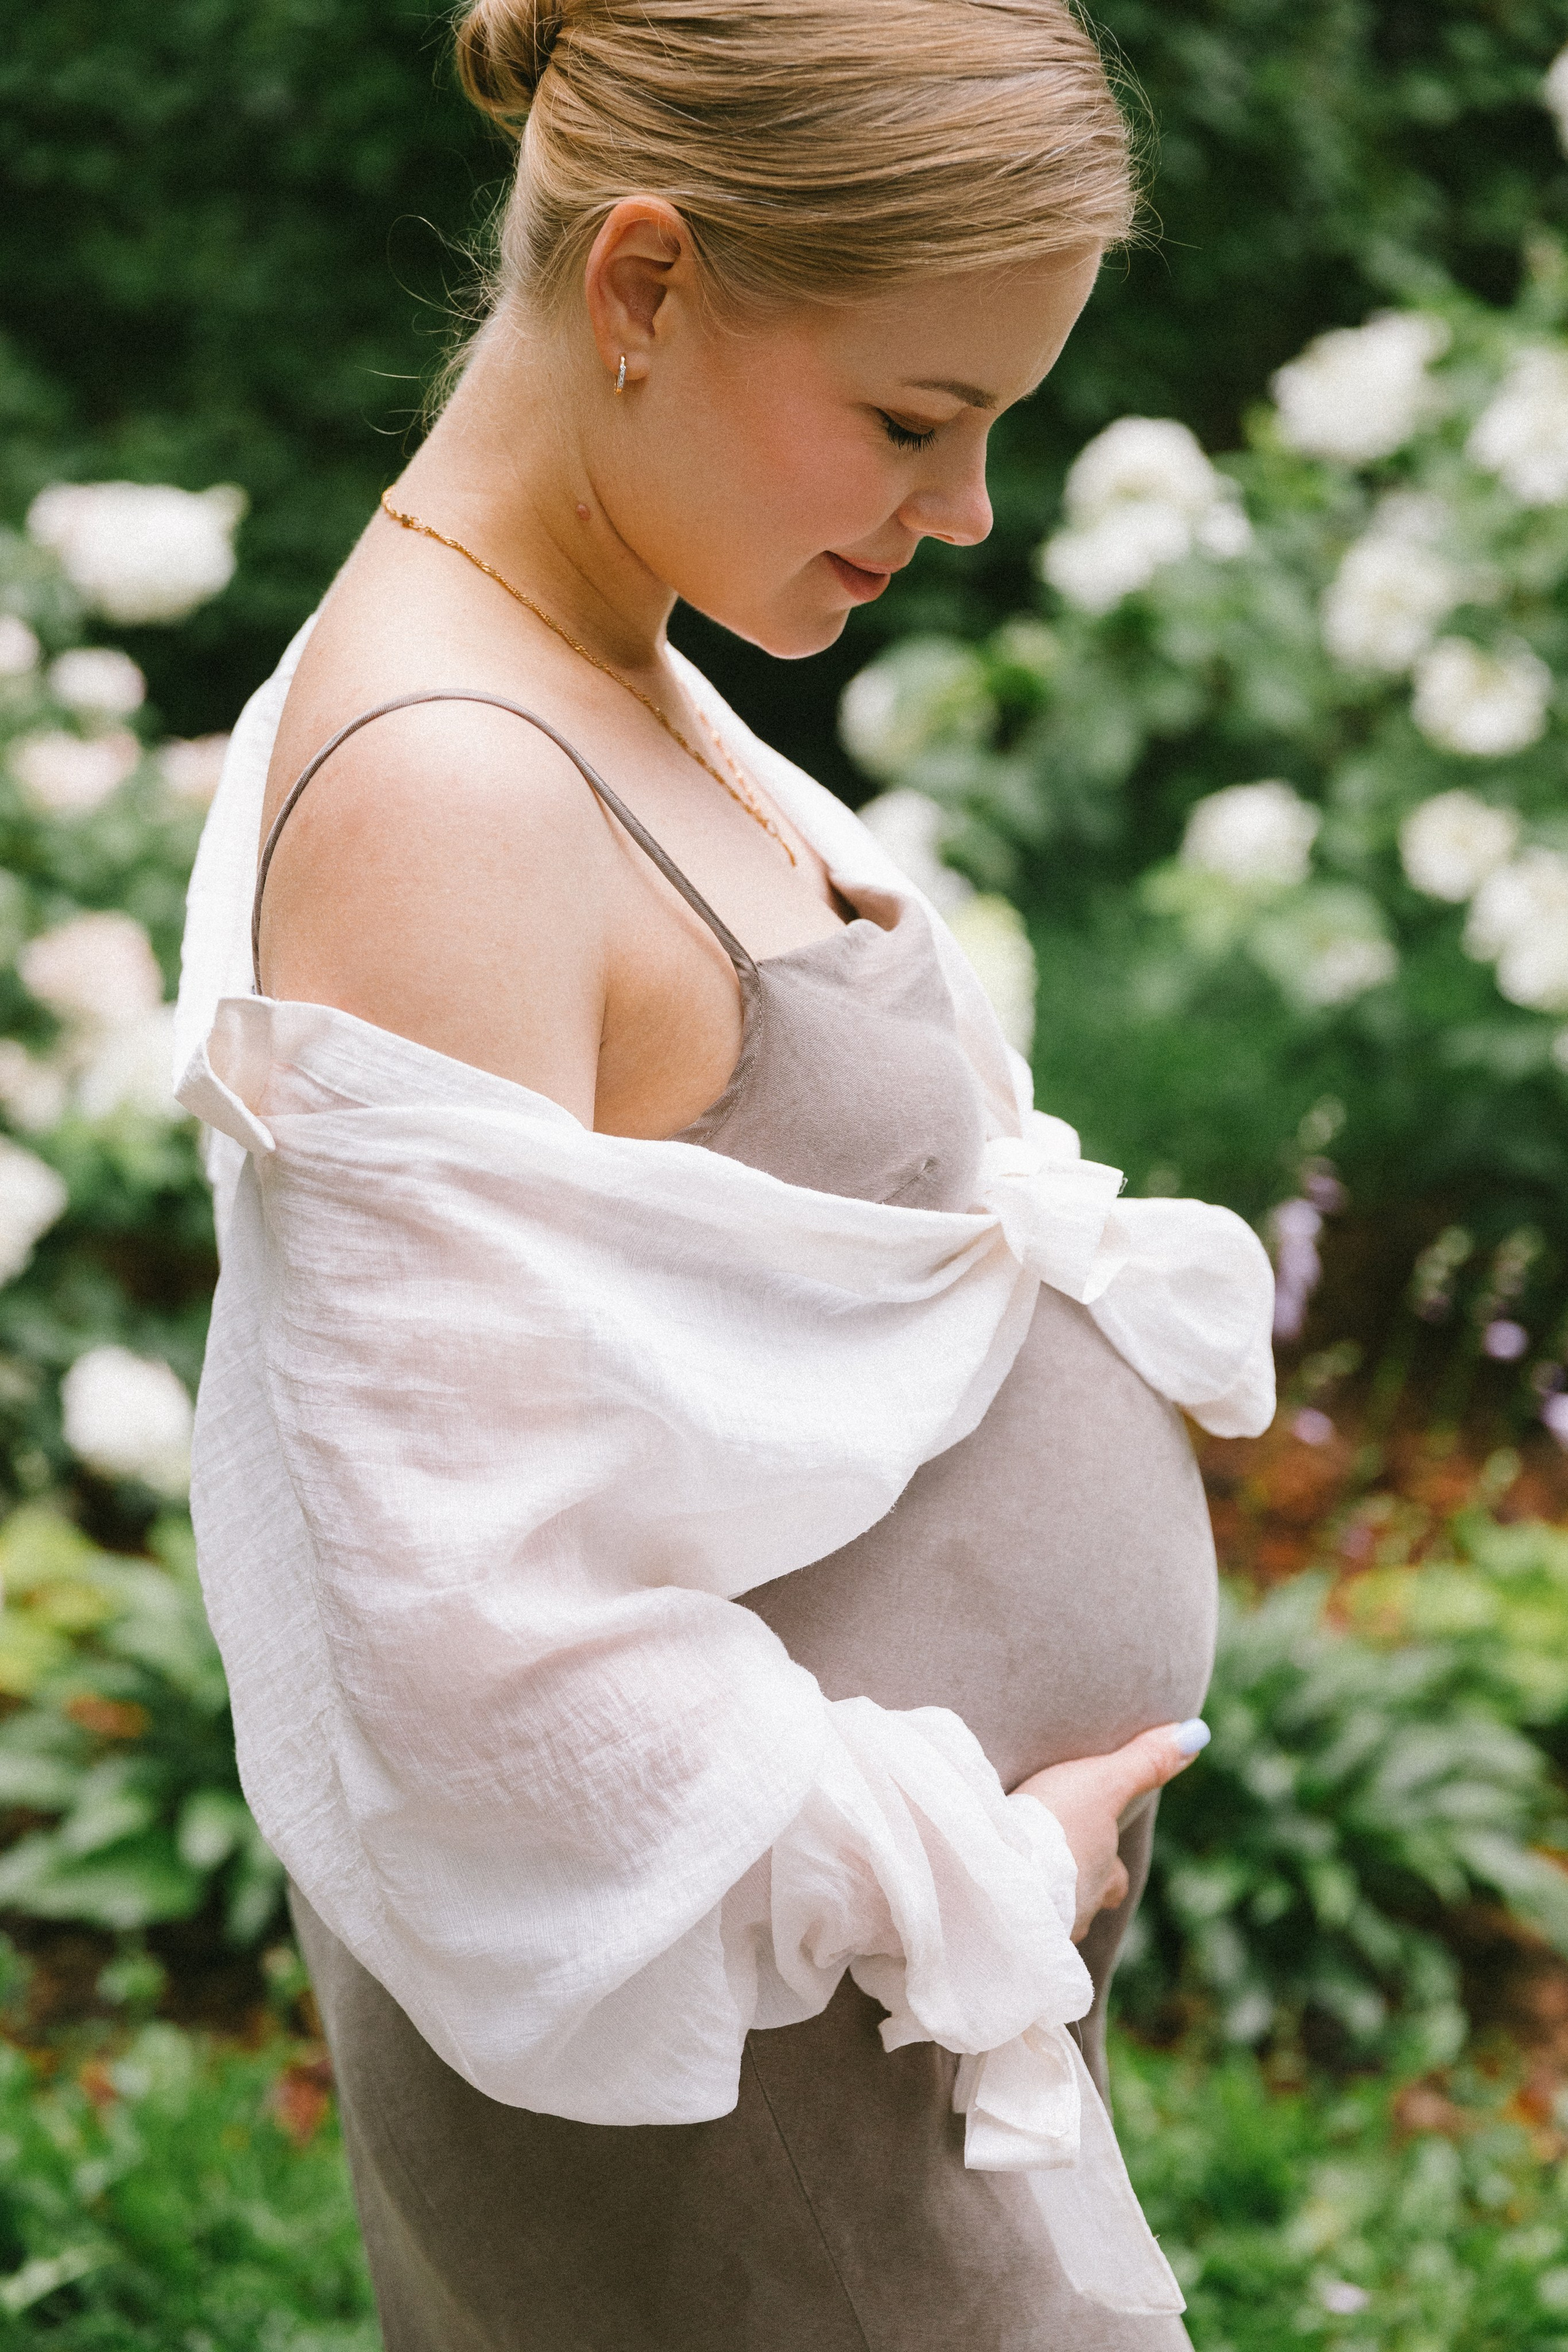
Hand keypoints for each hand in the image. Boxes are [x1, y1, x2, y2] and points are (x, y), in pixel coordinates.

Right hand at [1012, 1720, 1209, 1941]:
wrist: (1000, 1871)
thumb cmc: (1058, 1826)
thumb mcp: (1103, 1783)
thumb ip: (1144, 1762)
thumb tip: (1198, 1733)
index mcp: (1100, 1877)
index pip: (1116, 1882)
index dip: (1111, 1869)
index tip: (1102, 1855)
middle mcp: (1077, 1910)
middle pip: (1084, 1900)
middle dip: (1073, 1884)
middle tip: (1053, 1863)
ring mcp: (1040, 1924)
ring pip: (1048, 1914)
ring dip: (1038, 1894)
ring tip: (1016, 1874)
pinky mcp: (1002, 1927)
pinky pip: (1011, 1919)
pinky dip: (1007, 1906)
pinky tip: (991, 1891)